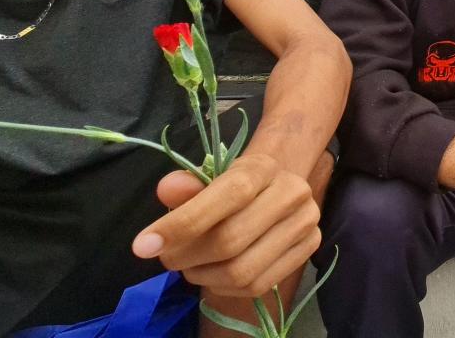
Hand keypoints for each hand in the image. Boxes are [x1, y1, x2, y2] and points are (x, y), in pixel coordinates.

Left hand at [132, 154, 320, 297]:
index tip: (144, 245)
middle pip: (231, 239)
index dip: (184, 222)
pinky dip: (225, 287)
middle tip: (166, 258)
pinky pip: (258, 285)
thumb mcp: (208, 178)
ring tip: (190, 266)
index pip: (228, 195)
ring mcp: (305, 223)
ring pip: (243, 270)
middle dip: (187, 256)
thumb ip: (186, 186)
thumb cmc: (233, 186)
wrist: (276, 188)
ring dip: (204, 276)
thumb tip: (167, 190)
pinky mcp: (310, 248)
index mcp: (263, 167)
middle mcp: (292, 192)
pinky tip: (213, 274)